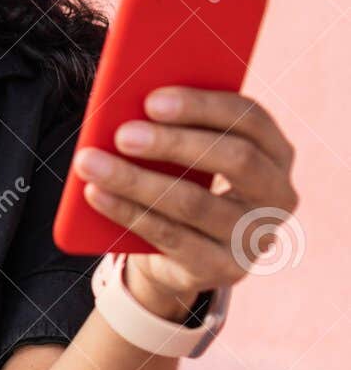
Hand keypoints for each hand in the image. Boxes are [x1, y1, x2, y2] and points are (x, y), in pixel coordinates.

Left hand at [72, 86, 299, 313]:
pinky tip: (95, 194)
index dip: (202, 106)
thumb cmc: (185, 180)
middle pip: (235, 160)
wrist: (182, 254)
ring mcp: (255, 237)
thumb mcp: (190, 152)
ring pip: (193, 202)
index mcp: (276, 152)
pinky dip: (127, 212)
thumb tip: (127, 102)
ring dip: (136, 180)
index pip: (251, 118)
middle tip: (122, 135)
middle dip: (174, 143)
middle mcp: (277, 195)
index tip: (152, 100)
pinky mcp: (223, 268)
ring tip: (91, 162)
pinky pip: (170, 236)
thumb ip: (175, 125)